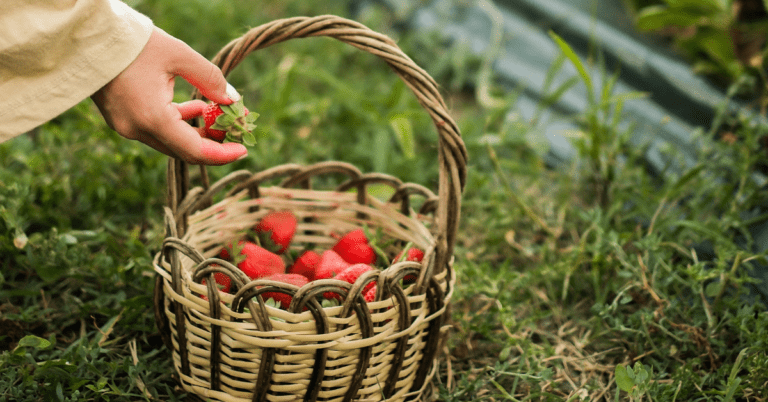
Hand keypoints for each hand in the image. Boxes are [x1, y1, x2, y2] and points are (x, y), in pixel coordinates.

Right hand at [91, 27, 246, 164]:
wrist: (86, 35)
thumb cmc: (134, 42)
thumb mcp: (179, 55)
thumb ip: (211, 80)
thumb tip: (234, 101)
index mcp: (151, 118)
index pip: (194, 151)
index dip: (222, 155)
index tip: (244, 149)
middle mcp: (137, 130)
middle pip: (184, 150)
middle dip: (214, 142)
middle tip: (237, 129)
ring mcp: (126, 127)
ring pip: (171, 141)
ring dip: (198, 131)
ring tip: (220, 113)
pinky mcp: (121, 120)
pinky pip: (157, 131)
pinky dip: (179, 123)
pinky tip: (196, 107)